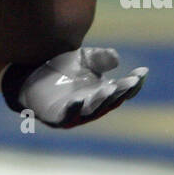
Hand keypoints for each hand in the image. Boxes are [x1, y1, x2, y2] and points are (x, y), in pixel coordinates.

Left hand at [4, 47, 146, 127]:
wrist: (30, 75)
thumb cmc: (62, 69)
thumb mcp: (83, 58)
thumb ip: (99, 58)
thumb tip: (116, 59)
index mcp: (102, 94)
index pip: (122, 91)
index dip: (134, 83)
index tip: (142, 71)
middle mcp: (91, 106)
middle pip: (109, 102)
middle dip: (120, 93)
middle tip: (129, 82)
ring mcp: (74, 114)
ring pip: (90, 110)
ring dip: (100, 101)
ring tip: (108, 89)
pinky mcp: (55, 117)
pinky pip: (66, 116)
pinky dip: (72, 110)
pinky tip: (77, 100)